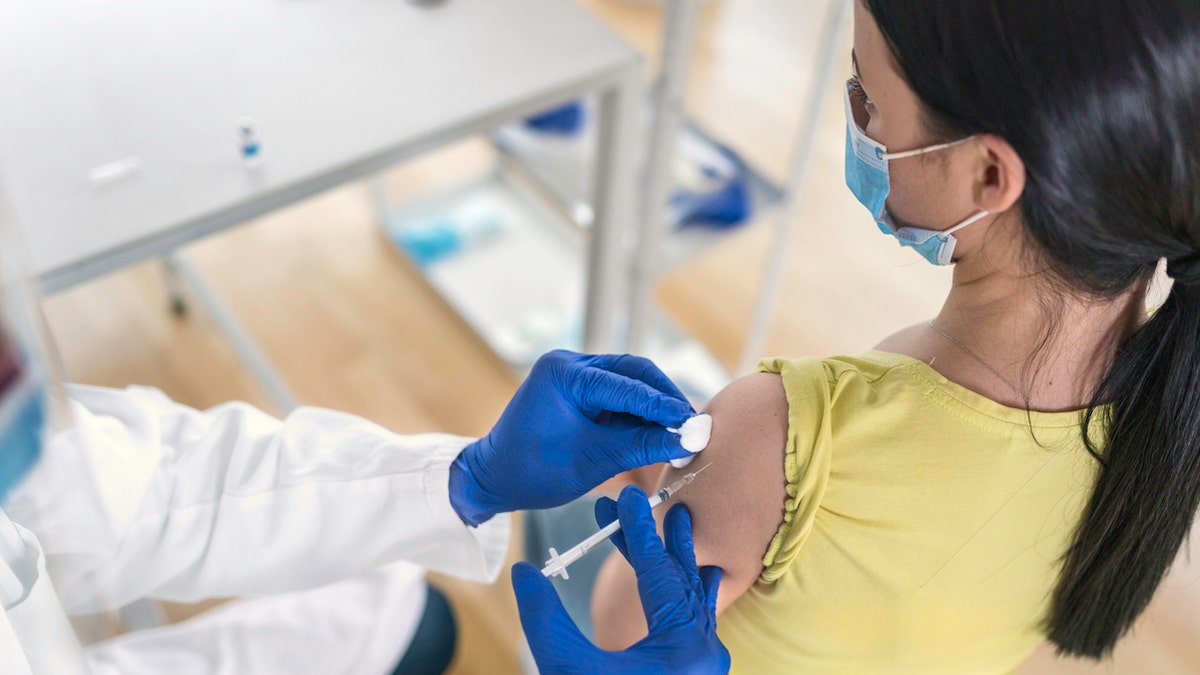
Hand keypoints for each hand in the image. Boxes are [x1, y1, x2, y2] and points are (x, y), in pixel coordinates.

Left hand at [449, 350, 695, 524]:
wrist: (493, 478)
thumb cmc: (532, 472)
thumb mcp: (592, 462)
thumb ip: (640, 446)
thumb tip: (685, 440)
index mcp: (563, 373)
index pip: (627, 385)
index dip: (664, 406)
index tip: (693, 425)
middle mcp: (568, 363)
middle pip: (633, 371)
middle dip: (664, 399)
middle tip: (692, 425)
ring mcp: (573, 371)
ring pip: (629, 380)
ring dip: (654, 405)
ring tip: (680, 431)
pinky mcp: (578, 386)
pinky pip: (618, 392)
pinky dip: (638, 411)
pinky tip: (657, 430)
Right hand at [512, 486, 729, 674]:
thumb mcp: (566, 670)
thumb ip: (544, 617)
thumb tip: (521, 570)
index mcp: (683, 649)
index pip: (658, 572)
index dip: (636, 530)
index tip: (625, 494)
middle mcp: (706, 654)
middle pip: (680, 578)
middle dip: (655, 539)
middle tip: (638, 501)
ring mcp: (707, 667)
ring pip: (694, 598)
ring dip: (675, 561)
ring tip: (674, 525)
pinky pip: (700, 622)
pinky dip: (689, 593)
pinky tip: (696, 576)